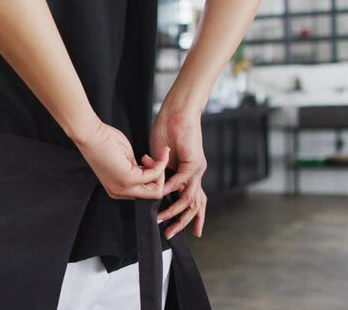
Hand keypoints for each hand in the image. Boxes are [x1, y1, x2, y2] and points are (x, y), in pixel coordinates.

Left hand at [74, 121, 169, 199]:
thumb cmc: (104, 141)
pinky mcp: (128, 178)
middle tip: (157, 160)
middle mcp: (119, 192)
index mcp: (117, 189)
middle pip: (153, 195)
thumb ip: (138, 170)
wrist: (90, 134)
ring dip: (161, 170)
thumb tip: (151, 172)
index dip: (153, 178)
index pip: (144, 193)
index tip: (152, 162)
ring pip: (155, 190)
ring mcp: (123, 188)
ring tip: (158, 155)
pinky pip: (154, 176)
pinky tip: (160, 155)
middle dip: (161, 177)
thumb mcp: (126, 160)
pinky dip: (161, 164)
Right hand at [150, 111, 207, 238]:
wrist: (176, 113)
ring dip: (174, 210)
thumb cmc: (167, 132)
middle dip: (183, 222)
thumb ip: (157, 173)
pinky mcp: (195, 162)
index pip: (194, 202)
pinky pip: (182, 181)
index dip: (192, 219)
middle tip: (170, 234)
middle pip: (195, 206)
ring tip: (162, 218)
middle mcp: (196, 175)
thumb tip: (150, 183)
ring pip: (190, 198)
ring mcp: (197, 170)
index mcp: (189, 175)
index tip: (183, 232)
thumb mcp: (160, 159)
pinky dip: (171, 189)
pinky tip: (161, 194)